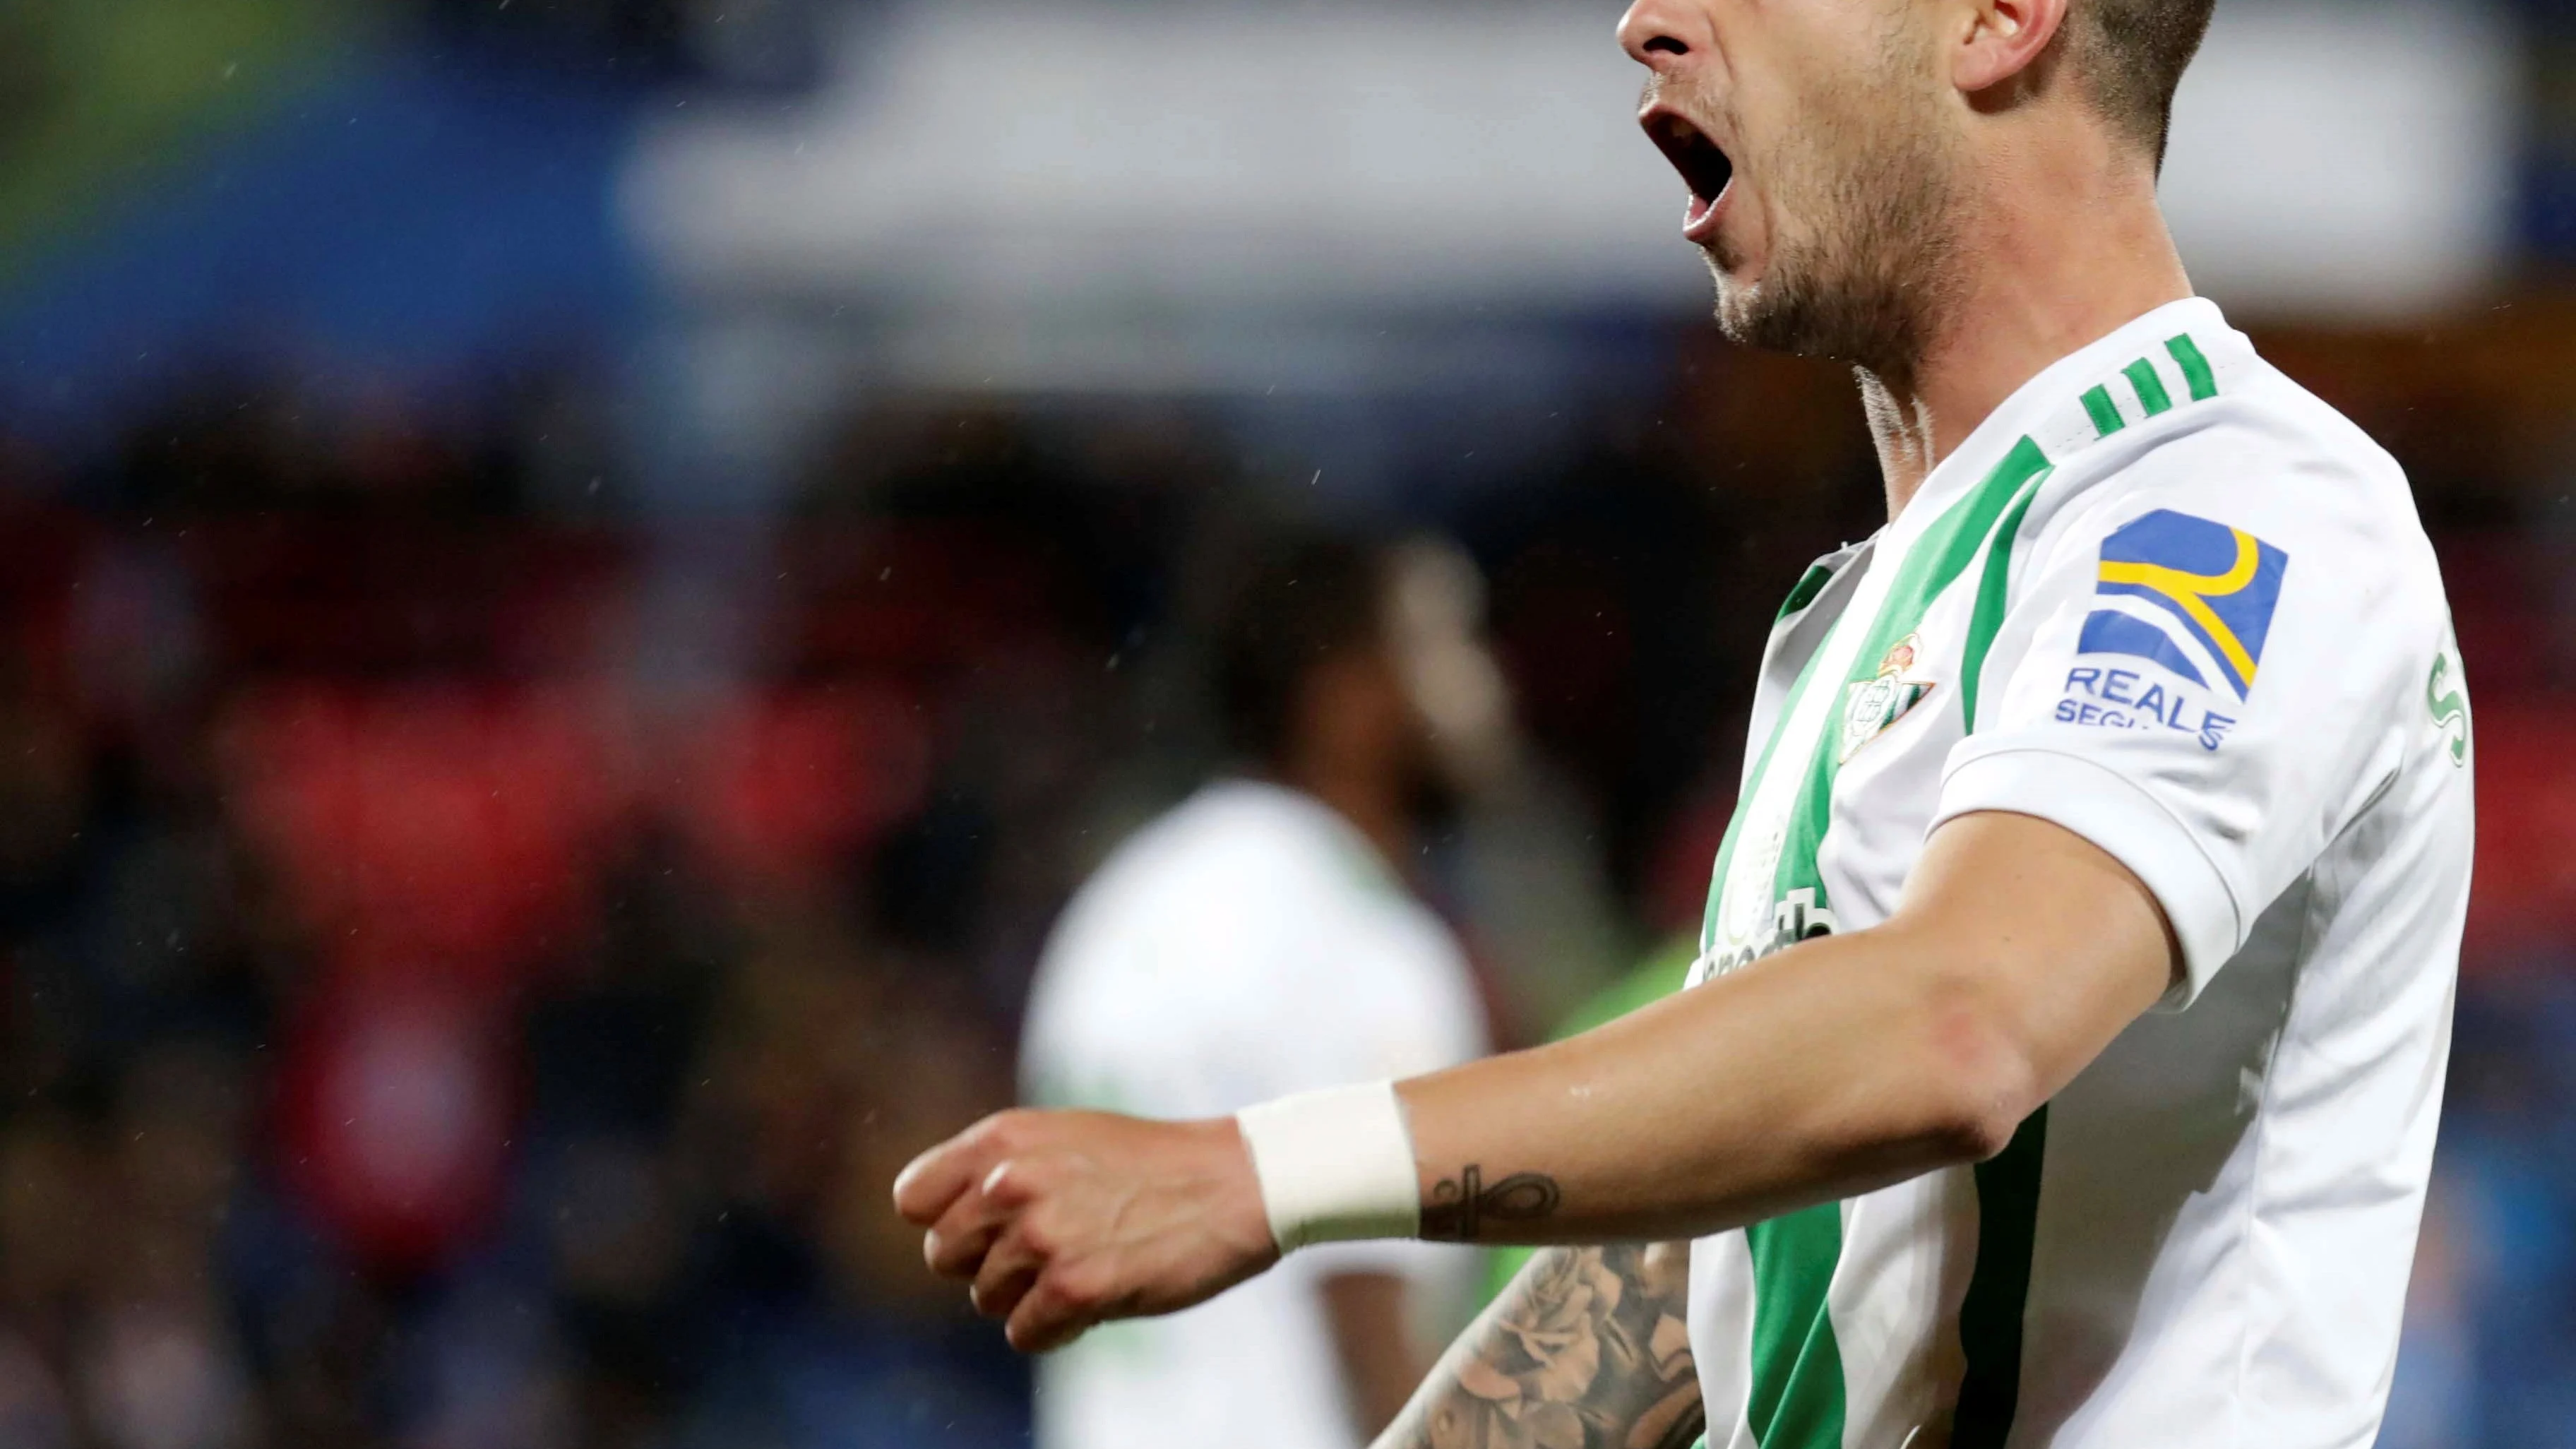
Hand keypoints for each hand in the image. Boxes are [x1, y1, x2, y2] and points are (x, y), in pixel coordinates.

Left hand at [892, 1109, 1281, 1351]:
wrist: (1235, 1181)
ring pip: (986, 1298)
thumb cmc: (1148, 1163)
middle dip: (988, 1262)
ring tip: (1085, 1263)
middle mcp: (1011, 1182)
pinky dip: (1056, 1328)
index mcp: (1003, 1139)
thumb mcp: (1062, 1137)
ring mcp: (1042, 1236)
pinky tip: (1098, 1296)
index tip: (983, 1228)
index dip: (944, 1221)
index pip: (913, 1198)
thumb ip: (996, 1167)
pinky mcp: (1075, 1287)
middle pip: (943, 1256)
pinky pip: (1024, 1334)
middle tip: (1047, 1250)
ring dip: (1029, 1295)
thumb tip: (932, 1219)